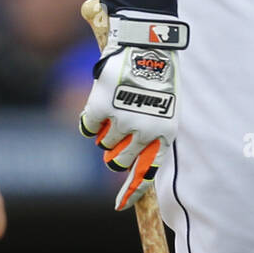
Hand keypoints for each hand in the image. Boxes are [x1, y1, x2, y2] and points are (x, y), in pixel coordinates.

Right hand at [79, 8, 188, 210]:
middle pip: (117, 162)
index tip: (118, 207)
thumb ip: (151, 137)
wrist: (148, 45)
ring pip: (103, 144)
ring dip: (107, 128)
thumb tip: (130, 167)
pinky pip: (88, 127)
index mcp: (165, 134)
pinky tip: (102, 100)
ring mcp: (122, 121)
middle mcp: (144, 132)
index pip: (147, 173)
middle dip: (114, 152)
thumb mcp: (165, 109)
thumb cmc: (158, 78)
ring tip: (119, 103)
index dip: (131, 192)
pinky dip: (91, 117)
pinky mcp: (101, 108)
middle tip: (119, 133)